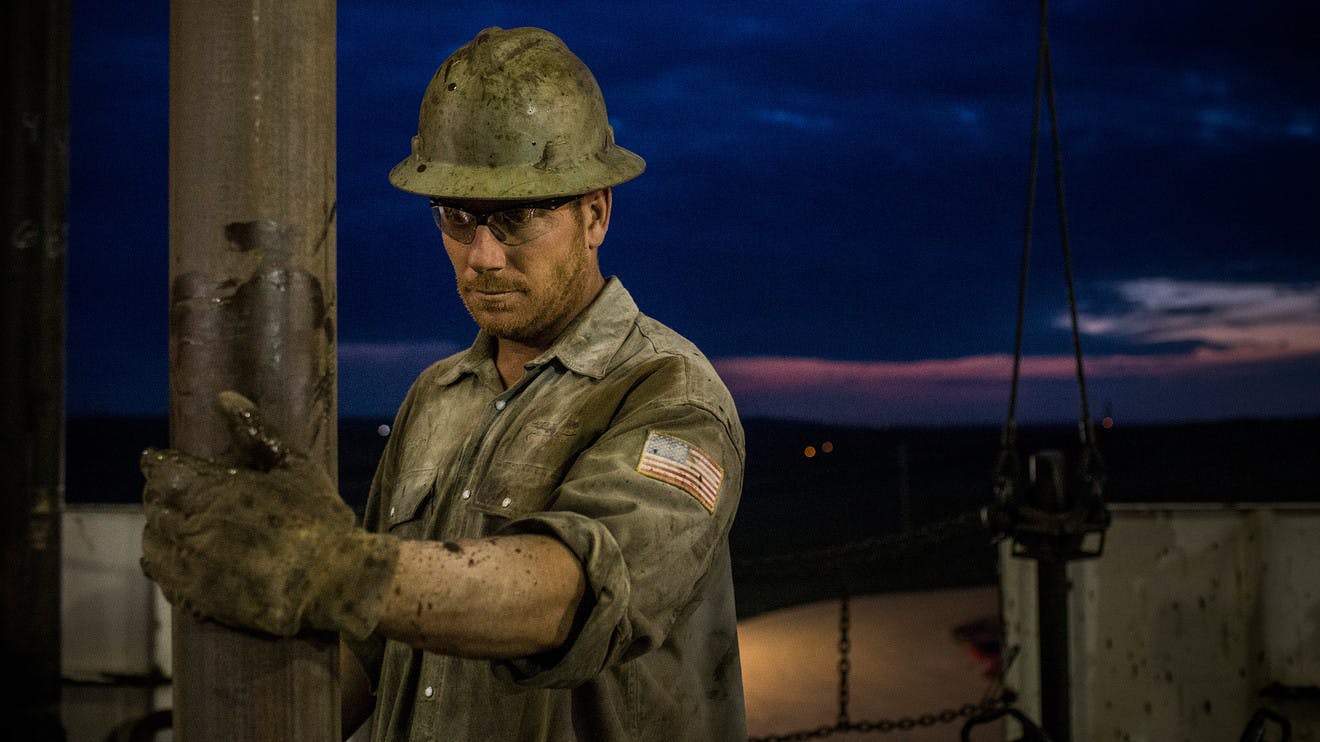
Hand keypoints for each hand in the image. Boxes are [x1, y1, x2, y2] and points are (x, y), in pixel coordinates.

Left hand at [139, 392, 397, 638]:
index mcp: (210, 489)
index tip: (167, 462)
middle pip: (153, 504)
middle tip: (182, 492)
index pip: (160, 470)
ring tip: (185, 525)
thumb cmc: (319, 520)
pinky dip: (167, 562)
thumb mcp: (294, 466)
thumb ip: (257, 431)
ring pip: (152, 540)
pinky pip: (162, 576)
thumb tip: (226, 397)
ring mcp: (189, 565)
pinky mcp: (194, 597)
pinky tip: (188, 557)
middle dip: (163, 495)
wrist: (332, 583)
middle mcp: (190, 526)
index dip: (161, 464)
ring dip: (162, 528)